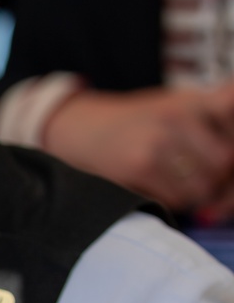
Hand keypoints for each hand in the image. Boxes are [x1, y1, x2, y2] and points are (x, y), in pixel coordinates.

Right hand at [42, 82, 233, 215]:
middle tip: (206, 181)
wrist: (83, 129)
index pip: (231, 121)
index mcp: (191, 101)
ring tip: (182, 186)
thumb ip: (214, 114)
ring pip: (202, 186)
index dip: (231, 156)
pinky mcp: (139, 167)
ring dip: (197, 195)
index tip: (225, 162)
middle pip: (225, 162)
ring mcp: (157, 141)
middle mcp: (177, 116)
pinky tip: (160, 189)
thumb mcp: (177, 105)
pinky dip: (174, 202)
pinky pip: (176, 199)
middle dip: (219, 178)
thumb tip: (232, 159)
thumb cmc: (137, 123)